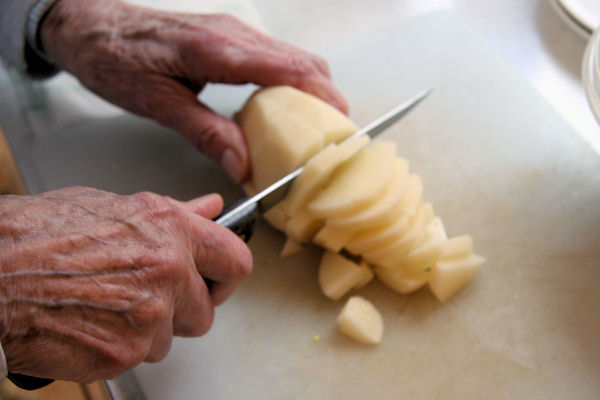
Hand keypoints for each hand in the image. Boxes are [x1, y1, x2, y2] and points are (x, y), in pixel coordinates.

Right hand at [0, 187, 251, 381]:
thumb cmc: (37, 237)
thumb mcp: (111, 207)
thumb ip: (173, 213)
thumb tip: (209, 208)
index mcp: (169, 228)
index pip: (235, 260)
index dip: (228, 277)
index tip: (218, 283)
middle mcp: (168, 269)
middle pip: (205, 311)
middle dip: (181, 311)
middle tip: (147, 299)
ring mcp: (149, 314)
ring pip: (171, 338)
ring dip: (147, 331)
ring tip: (106, 306)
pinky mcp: (124, 352)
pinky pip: (140, 357)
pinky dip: (120, 348)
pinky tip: (92, 324)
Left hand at [40, 0, 348, 182]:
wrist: (89, 26)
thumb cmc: (114, 59)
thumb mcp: (158, 104)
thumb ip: (204, 133)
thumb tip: (244, 164)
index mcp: (217, 49)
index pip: (288, 69)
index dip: (322, 98)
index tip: (342, 127)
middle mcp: (233, 35)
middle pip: (302, 61)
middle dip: (327, 98)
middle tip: (334, 137)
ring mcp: (233, 34)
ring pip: (292, 58)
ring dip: (311, 91)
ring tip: (315, 130)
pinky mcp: (228, 39)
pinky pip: (274, 59)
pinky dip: (291, 84)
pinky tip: (284, 110)